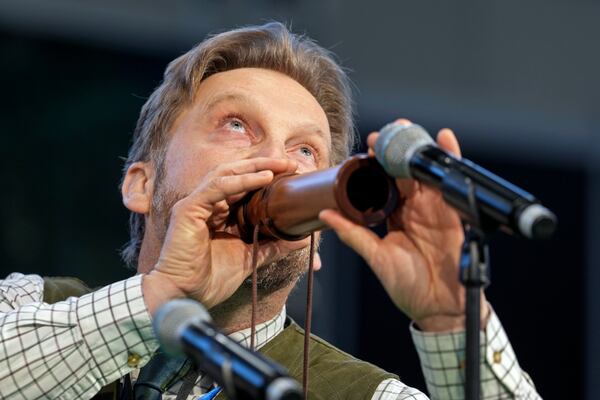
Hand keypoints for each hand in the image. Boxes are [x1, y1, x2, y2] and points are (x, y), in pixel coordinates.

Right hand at [144, 158, 309, 313]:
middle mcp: (206, 205)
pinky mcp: (188, 209)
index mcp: (218, 214)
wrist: (184, 296)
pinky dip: (240, 181)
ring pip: (225, 174)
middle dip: (263, 166)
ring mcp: (196, 205)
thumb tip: (301, 239)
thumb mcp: (249, 258)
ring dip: (254, 168)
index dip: (265, 177)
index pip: (242, 186)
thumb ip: (272, 246)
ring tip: (278, 167)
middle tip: (289, 164)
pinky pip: (216, 188)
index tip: (291, 175)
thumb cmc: (209, 279)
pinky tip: (261, 178)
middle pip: (235, 174)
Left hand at [319, 120, 488, 331]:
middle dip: (394, 149)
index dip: (375, 165)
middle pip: (404, 172)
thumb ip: (354, 234)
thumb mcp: (377, 257)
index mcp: (395, 215)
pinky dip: (452, 158)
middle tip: (383, 132)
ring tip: (406, 128)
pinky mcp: (454, 213)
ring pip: (426, 171)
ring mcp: (435, 208)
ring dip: (417, 148)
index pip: (383, 183)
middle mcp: (415, 208)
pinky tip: (444, 138)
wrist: (439, 308)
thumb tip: (325, 215)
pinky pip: (453, 182)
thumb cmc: (409, 286)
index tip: (365, 147)